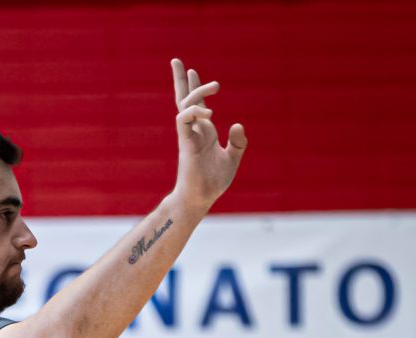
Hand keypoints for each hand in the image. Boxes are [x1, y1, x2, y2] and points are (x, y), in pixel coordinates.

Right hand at [171, 58, 246, 211]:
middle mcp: (194, 130)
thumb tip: (238, 124)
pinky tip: (209, 113)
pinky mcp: (185, 143)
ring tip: (216, 87)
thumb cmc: (213, 182)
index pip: (196, 105)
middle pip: (182, 99)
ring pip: (184, 105)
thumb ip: (238, 142)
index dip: (195, 87)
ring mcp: (188, 135)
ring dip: (196, 92)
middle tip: (177, 60)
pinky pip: (183, 119)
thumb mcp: (232, 159)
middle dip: (179, 80)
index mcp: (203, 132)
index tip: (192, 71)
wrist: (200, 199)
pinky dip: (194, 111)